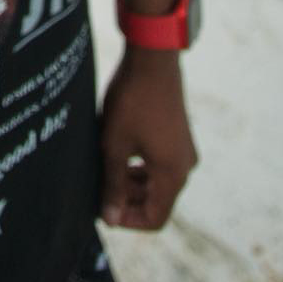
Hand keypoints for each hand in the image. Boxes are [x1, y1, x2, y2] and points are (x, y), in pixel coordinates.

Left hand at [98, 45, 198, 230]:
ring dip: (132, 183)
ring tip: (104, 171)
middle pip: (157, 200)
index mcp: (173, 175)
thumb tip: (110, 219)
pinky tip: (117, 153)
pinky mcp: (178, 136)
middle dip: (127, 200)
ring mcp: (183, 150)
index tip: (103, 210)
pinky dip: (140, 166)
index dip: (128, 220)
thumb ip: (113, 184)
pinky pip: (160, 164)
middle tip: (98, 189)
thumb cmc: (131, 102)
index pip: (155, 218)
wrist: (152, 60)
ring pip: (158, 182)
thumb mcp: (115, 146)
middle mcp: (184, 166)